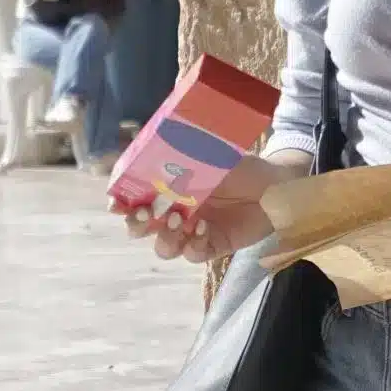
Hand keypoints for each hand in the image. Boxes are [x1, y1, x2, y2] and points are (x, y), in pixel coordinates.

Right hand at [112, 153, 283, 265]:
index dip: (120, 203)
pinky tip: (203, 228)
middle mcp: (174, 211)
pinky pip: (193, 254)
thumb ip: (183, 152)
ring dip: (165, 236)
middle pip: (140, 229)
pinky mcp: (212, 246)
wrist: (275, 183)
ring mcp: (192, 231)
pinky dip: (194, 244)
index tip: (115, 202)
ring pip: (163, 247)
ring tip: (179, 218)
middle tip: (145, 213)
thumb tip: (159, 137)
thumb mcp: (209, 152)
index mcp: (166, 188)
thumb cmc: (240, 164)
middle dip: (136, 224)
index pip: (133, 198)